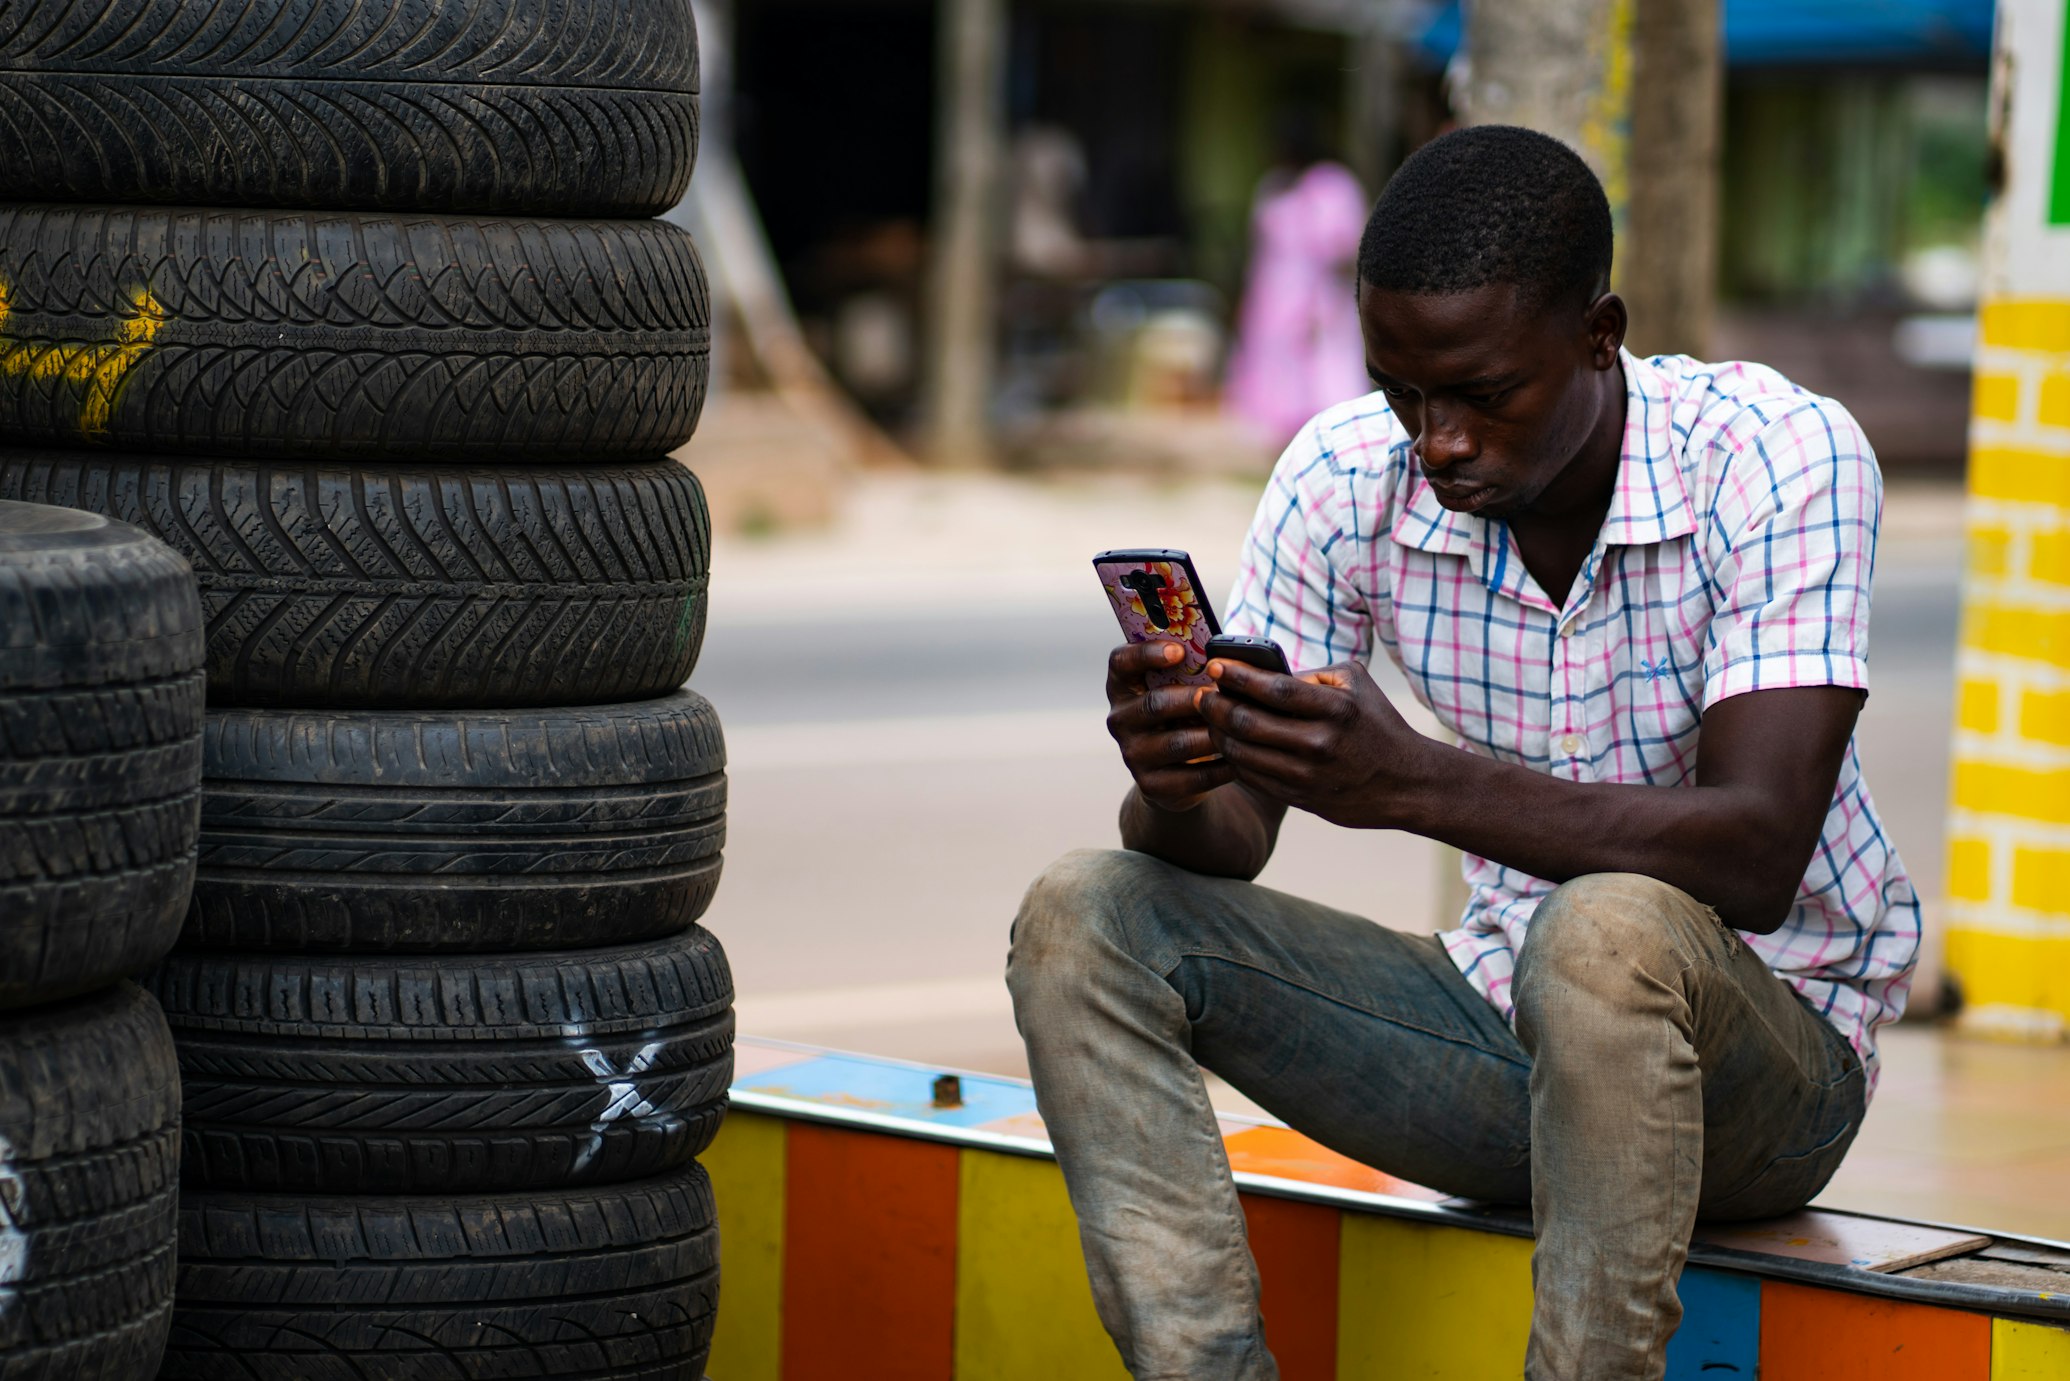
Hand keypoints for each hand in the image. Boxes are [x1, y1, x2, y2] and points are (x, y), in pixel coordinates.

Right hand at [1105, 641, 1231, 811]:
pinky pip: (1191, 776)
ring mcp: (1133, 754)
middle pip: (1154, 703)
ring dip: (1212, 735)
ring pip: (1177, 743)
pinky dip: (1220, 768)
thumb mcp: (1181, 688)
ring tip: (1239, 729)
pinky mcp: (1151, 785)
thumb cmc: (1185, 714)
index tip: (1179, 651)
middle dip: (1193, 699)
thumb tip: (1227, 657)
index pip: (1121, 661)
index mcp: (1124, 686)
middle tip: (1221, 696)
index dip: (1146, 654)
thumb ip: (1192, 670)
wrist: (1176, 772)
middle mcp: (1120, 719)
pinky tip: (1240, 760)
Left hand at [1197, 657, 1434, 827]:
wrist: (1408, 782)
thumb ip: (1312, 674)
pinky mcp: (1300, 798)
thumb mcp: (1356, 684)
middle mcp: (1319, 743)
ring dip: (1217, 733)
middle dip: (1215, 705)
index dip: (1237, 676)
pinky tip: (1227, 744)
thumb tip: (1264, 672)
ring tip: (1208, 718)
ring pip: (1243, 752)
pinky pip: (1253, 777)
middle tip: (1200, 694)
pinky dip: (1233, 759)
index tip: (1214, 665)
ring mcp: (1307, 775)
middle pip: (1248, 721)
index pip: (1273, 688)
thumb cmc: (1378, 725)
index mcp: (1335, 708)